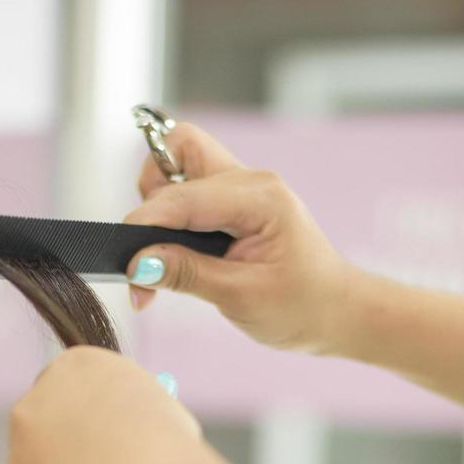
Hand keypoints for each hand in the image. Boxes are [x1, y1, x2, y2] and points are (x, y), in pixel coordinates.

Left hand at [8, 347, 202, 463]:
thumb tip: (138, 434)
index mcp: (73, 368)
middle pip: (49, 429)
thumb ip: (134, 416)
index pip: (75, 385)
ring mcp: (22, 454)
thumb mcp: (158, 408)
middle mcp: (35, 404)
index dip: (95, 414)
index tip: (113, 434)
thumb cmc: (161, 438)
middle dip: (74, 453)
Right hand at [124, 123, 360, 355]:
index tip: (126, 265)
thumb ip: (186, 274)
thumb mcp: (241, 297)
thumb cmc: (302, 307)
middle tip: (149, 254)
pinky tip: (172, 255)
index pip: (183, 197)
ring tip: (162, 258)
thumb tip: (137, 263)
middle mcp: (250, 182)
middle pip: (177, 151)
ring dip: (159, 205)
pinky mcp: (233, 203)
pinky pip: (188, 191)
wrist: (336, 312)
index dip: (145, 226)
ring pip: (179, 166)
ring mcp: (242, 189)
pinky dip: (170, 217)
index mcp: (260, 198)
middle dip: (151, 202)